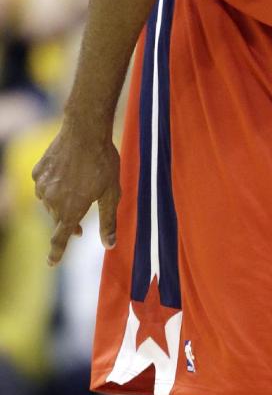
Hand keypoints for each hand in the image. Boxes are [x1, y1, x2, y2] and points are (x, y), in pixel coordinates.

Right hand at [32, 117, 120, 265]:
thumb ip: (108, 222)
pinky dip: (54, 187)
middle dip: (70, 224)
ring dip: (62, 204)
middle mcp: (52, 201)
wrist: (84, 130)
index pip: (60, 238)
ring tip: (78, 192)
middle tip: (83, 226)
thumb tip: (109, 246)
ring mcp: (42, 185)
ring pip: (50, 203)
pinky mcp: (37, 171)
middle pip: (59, 220)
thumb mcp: (112, 194)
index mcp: (70, 210)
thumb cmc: (103, 163)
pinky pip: (43, 186)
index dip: (56, 253)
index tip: (51, 263)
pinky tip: (66, 176)